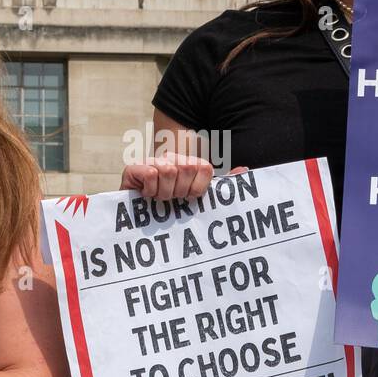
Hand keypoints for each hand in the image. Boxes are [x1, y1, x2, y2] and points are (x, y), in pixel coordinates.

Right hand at [120, 151, 246, 199]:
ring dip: (164, 193)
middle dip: (180, 191)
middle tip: (172, 199)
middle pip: (186, 168)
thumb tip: (244, 170)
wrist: (139, 216)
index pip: (205, 167)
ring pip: (168, 170)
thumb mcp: (199, 200)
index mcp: (189, 164)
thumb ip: (222, 185)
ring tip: (159, 199)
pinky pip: (150, 173)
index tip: (188, 198)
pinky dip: (150, 189)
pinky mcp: (133, 168)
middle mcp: (172, 159)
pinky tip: (147, 195)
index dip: (197, 188)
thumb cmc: (172, 211)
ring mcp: (152, 162)